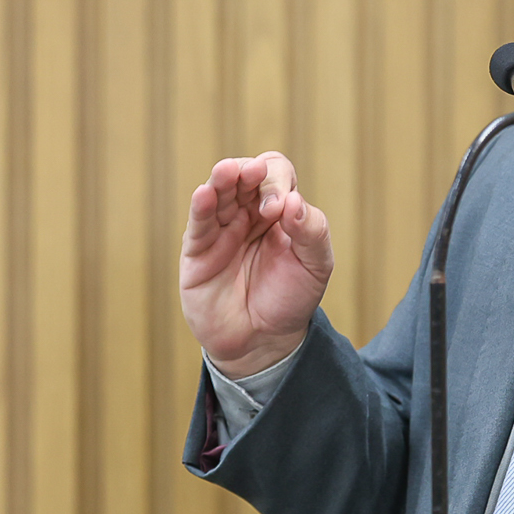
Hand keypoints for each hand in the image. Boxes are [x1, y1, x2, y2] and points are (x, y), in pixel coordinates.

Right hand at [180, 153, 332, 378]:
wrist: (263, 342)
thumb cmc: (291, 299)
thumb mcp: (316, 266)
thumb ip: (312, 232)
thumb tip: (292, 201)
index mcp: (279, 211)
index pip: (276, 174)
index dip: (277, 182)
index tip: (281, 208)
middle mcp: (248, 214)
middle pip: (244, 175)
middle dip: (250, 172)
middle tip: (257, 177)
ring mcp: (221, 230)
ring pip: (218, 192)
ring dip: (223, 178)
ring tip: (228, 170)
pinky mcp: (198, 251)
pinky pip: (198, 222)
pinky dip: (201, 205)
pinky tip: (205, 193)